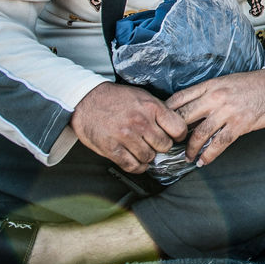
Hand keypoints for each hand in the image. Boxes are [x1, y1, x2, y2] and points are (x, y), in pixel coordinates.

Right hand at [70, 82, 188, 173]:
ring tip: (142, 150)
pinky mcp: (112, 149)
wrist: (86, 100)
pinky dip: (137, 167)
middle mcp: (141, 122)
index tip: (174, 136)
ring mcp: (126, 136)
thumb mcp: (142, 96)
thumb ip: (158, 110)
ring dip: (147, 156)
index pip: (178, 129)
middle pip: (165, 145)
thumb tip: (173, 125)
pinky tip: (136, 161)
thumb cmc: (115, 98)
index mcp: (151, 107)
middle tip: (154, 143)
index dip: (178, 135)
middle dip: (161, 146)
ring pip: (149, 157)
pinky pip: (132, 165)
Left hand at [166, 70, 264, 164]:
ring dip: (190, 149)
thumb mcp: (227, 81)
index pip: (179, 98)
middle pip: (184, 117)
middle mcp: (216, 97)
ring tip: (187, 157)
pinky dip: (209, 155)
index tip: (161, 124)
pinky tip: (203, 161)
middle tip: (170, 144)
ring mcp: (227, 111)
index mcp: (210, 85)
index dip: (165, 112)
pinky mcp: (240, 124)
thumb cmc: (253, 84)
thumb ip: (209, 92)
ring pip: (200, 134)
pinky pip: (219, 143)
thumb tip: (192, 109)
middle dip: (174, 134)